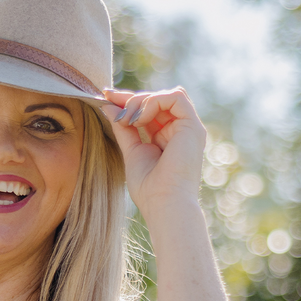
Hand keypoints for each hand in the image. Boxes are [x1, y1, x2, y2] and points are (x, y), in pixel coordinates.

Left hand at [103, 86, 206, 219]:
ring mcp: (189, 128)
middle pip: (156, 99)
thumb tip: (109, 106)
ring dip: (141, 101)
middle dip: (131, 99)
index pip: (149, 109)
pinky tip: (139, 120)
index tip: (106, 97)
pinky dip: (153, 103)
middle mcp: (180, 131)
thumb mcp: (131, 151)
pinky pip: (175, 97)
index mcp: (167, 137)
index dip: (128, 101)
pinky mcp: (194, 126)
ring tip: (128, 120)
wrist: (165, 204)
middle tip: (112, 108)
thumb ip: (123, 128)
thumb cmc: (149, 188)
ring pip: (165, 96)